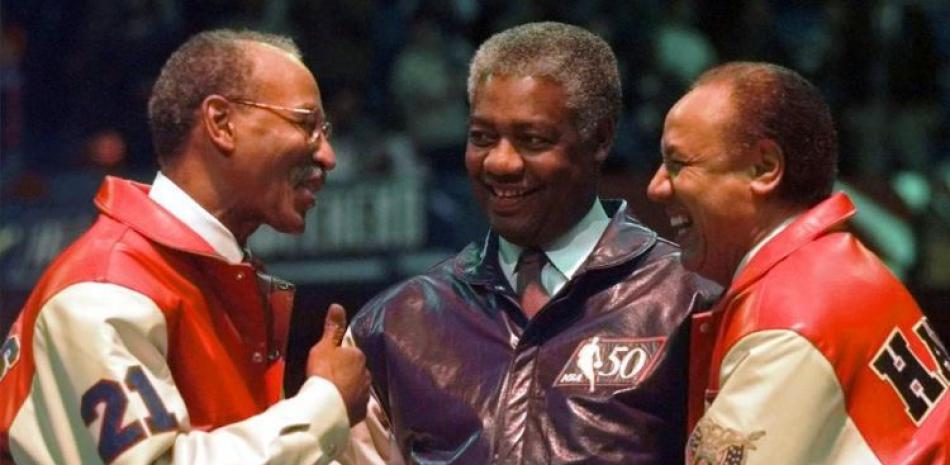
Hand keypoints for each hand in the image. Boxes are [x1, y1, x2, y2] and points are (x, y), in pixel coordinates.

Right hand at [307, 303, 370, 424]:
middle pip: (355, 371)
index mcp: (358, 356)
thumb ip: (333, 328)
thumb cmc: (323, 373)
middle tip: (328, 380)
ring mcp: (365, 393)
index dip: (338, 359)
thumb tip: (337, 306)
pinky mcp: (361, 411)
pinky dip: (348, 404)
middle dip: (345, 374)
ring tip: (332, 395)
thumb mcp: (324, 346)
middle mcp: (366, 373)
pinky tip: (337, 407)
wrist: (325, 406)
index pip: (350, 354)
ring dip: (348, 389)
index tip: (327, 366)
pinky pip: (355, 404)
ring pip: (357, 387)